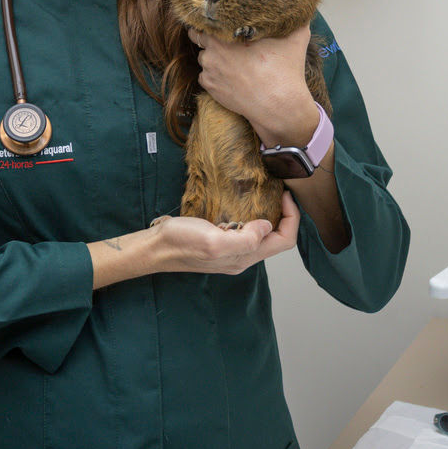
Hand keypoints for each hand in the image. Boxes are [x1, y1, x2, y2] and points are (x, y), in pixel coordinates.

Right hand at [152, 192, 299, 274]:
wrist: (155, 247)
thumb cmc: (180, 243)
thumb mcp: (214, 240)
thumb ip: (246, 239)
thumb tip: (267, 226)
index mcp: (244, 257)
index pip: (284, 241)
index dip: (292, 218)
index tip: (286, 195)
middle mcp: (241, 256)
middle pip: (276, 239)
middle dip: (284, 215)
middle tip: (279, 191)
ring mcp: (230, 250)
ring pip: (261, 235)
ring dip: (268, 215)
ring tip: (264, 194)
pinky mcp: (219, 241)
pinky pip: (244, 230)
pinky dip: (250, 216)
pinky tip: (241, 203)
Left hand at [189, 25, 316, 147]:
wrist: (278, 105)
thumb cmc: (284, 71)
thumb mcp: (295, 38)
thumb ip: (295, 21)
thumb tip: (300, 12)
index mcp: (224, 37)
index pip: (203, 23)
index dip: (209, 21)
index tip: (217, 22)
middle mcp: (211, 54)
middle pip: (201, 40)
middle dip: (209, 40)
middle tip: (224, 41)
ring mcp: (209, 73)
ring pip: (205, 59)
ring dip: (213, 58)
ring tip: (232, 61)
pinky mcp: (211, 89)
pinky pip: (206, 77)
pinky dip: (215, 76)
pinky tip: (231, 76)